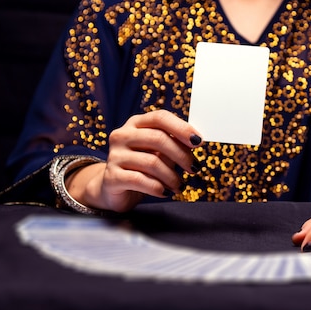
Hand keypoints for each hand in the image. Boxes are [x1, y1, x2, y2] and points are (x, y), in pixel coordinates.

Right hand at [65, 110, 201, 211]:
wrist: (114, 189)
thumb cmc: (142, 167)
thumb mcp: (159, 153)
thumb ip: (173, 144)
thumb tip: (196, 142)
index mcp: (136, 124)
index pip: (160, 117)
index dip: (182, 128)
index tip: (198, 142)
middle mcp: (122, 135)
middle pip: (158, 138)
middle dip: (181, 155)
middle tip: (194, 168)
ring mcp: (115, 156)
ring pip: (151, 162)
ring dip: (172, 176)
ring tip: (179, 186)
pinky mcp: (112, 177)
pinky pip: (140, 180)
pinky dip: (157, 188)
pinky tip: (165, 192)